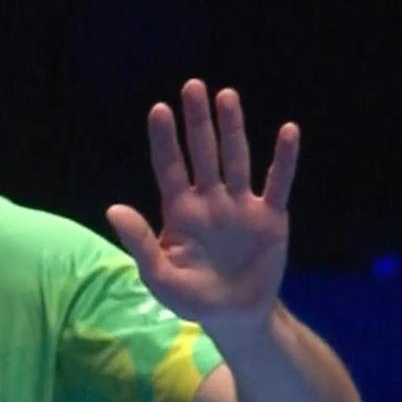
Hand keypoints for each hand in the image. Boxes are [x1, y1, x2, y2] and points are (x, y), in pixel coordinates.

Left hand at [105, 78, 299, 341]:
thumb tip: (113, 209)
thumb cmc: (191, 298)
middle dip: (198, 121)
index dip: (165, 140)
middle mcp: (210, 201)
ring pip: (236, 159)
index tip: (159, 109)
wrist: (235, 317)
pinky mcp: (271, 217)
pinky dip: (284, 159)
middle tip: (193, 85)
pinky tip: (288, 130)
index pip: (170, 168)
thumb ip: (140, 241)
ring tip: (226, 96)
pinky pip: (278, 183)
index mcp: (180, 212)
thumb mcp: (159, 276)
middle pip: (203, 153)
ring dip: (233, 129)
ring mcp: (241, 206)